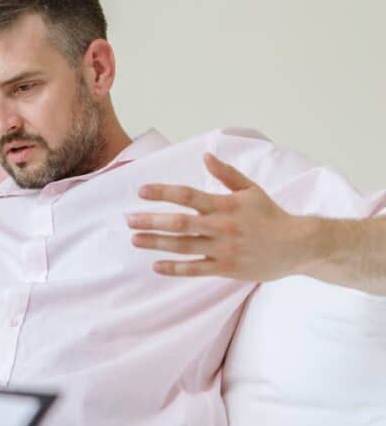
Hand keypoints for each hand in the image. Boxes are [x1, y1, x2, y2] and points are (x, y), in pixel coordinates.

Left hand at [126, 153, 316, 280]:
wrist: (297, 246)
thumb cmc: (271, 215)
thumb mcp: (251, 190)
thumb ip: (226, 174)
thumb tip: (205, 156)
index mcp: (225, 204)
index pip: (188, 195)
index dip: (162, 193)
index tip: (141, 191)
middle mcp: (222, 226)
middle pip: (179, 223)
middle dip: (151, 220)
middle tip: (128, 219)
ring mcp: (223, 249)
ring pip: (183, 246)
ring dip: (156, 243)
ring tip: (134, 239)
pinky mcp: (226, 269)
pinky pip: (195, 269)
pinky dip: (175, 268)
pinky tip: (156, 266)